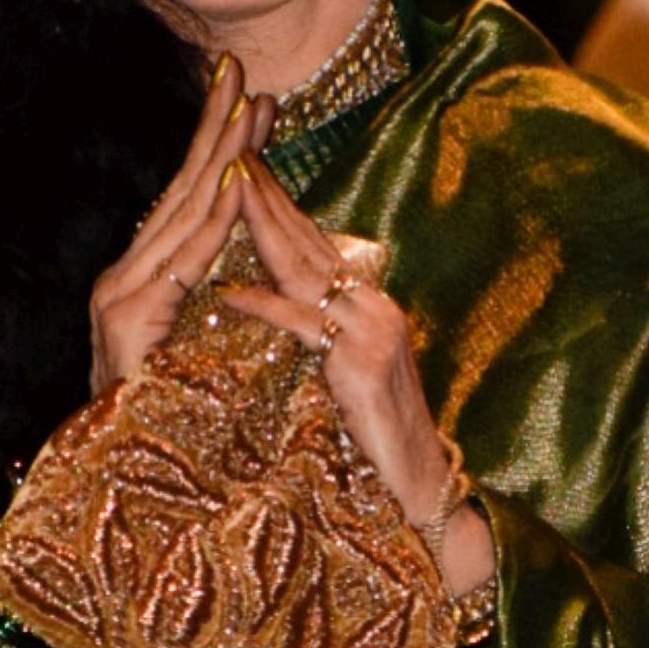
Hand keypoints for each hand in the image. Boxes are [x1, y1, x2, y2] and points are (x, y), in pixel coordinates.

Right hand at [88, 58, 275, 391]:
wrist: (131, 485)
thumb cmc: (176, 424)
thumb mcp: (207, 349)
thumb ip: (222, 302)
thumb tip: (258, 258)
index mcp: (143, 282)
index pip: (188, 202)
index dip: (219, 149)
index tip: (252, 100)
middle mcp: (124, 280)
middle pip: (181, 192)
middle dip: (216, 131)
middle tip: (244, 73)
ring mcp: (121, 298)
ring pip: (183, 214)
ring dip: (220, 157)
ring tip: (248, 108)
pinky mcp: (130, 322)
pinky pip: (184, 261)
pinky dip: (212, 219)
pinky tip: (235, 180)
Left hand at [217, 161, 493, 595]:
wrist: (421, 494)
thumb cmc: (376, 445)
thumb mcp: (345, 377)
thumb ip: (316, 337)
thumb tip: (269, 308)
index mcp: (370, 307)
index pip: (315, 245)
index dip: (277, 204)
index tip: (240, 168)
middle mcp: (377, 309)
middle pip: (308, 243)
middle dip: (266, 196)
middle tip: (228, 153)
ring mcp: (375, 332)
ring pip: (305, 271)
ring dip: (263, 227)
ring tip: (227, 191)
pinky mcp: (363, 365)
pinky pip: (303, 326)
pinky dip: (264, 306)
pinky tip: (231, 291)